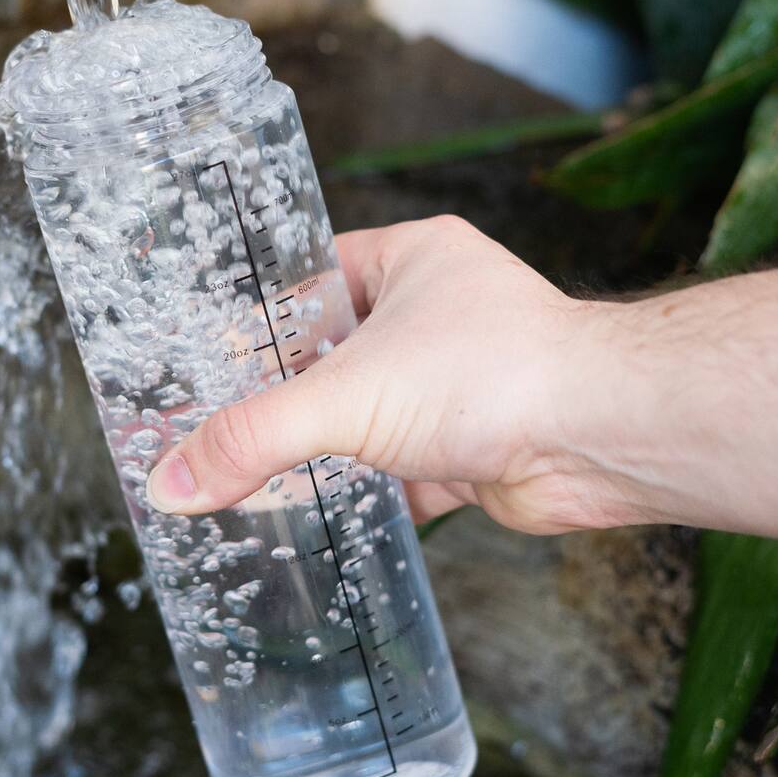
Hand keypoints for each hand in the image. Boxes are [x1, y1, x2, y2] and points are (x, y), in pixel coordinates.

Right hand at [143, 215, 640, 534]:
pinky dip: (363, 491)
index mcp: (409, 260)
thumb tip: (174, 480)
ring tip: (251, 472)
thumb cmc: (498, 375)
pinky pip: (398, 466)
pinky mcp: (472, 444)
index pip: (309, 278)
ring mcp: (456, 380)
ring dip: (322, 446)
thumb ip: (255, 438)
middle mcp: (435, 315)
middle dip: (283, 392)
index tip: (206, 355)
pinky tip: (316, 515)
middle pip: (333, 354)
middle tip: (216, 421)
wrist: (602, 440)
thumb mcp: (347, 397)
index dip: (256, 317)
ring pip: (367, 414)